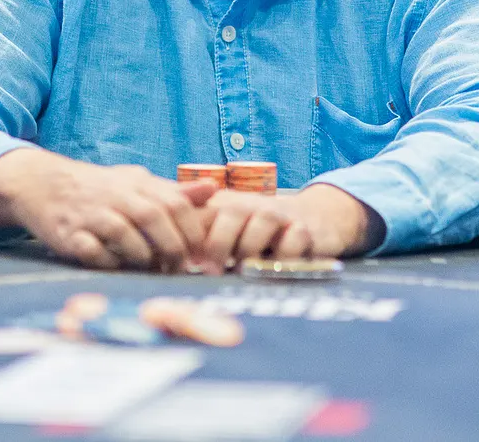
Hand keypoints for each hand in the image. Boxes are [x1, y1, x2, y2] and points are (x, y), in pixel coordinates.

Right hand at [0, 149, 214, 271]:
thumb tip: (213, 190)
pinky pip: (94, 252)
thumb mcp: (135, 182)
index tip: (198, 253)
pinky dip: (109, 263)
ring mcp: (91, 214)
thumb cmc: (98, 188)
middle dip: (171, 247)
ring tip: (149, 270)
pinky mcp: (68, 234)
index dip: (191, 229)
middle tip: (178, 269)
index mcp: (136, 183)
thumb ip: (173, 191)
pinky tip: (115, 267)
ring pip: (126, 236)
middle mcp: (116, 196)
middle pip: (154, 218)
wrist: (41, 182)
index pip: (175, 202)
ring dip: (142, 257)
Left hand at [196, 184, 381, 270]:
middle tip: (209, 273)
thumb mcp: (227, 231)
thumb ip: (198, 240)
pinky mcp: (305, 230)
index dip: (190, 236)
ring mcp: (280, 216)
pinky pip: (294, 239)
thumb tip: (163, 263)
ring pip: (263, 221)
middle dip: (218, 244)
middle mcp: (252, 206)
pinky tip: (273, 270)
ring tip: (241, 272)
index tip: (180, 264)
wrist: (315, 217)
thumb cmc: (259, 232)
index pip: (202, 211)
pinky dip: (283, 256)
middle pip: (231, 212)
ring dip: (249, 249)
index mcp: (226, 206)